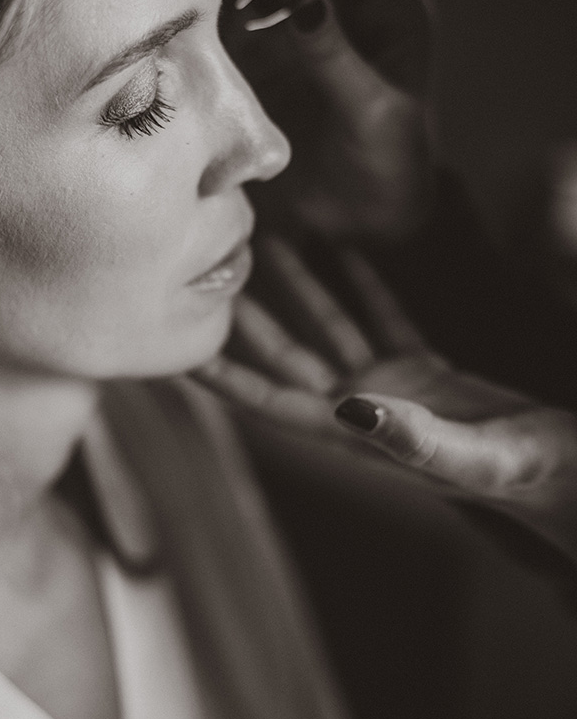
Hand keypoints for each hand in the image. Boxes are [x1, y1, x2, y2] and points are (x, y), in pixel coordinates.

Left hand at [195, 238, 576, 507]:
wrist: (572, 473)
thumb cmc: (535, 474)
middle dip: (247, 319)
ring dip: (299, 289)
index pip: (273, 403)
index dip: (224, 380)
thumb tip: (350, 407)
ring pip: (331, 328)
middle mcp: (364, 409)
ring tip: (267, 243)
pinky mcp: (428, 369)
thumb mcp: (478, 459)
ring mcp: (394, 388)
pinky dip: (361, 286)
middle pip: (288, 356)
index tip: (181, 353)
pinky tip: (341, 251)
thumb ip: (412, 440)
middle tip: (209, 271)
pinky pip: (382, 318)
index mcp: (360, 434)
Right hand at [222, 0, 435, 239]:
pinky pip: (231, 24)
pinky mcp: (259, 62)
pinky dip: (217, 21)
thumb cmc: (387, 166)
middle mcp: (338, 11)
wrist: (359, 220)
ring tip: (229, 14)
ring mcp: (295, 34)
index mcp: (386, 11)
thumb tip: (304, 4)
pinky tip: (209, 35)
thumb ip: (335, 57)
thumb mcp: (368, 111)